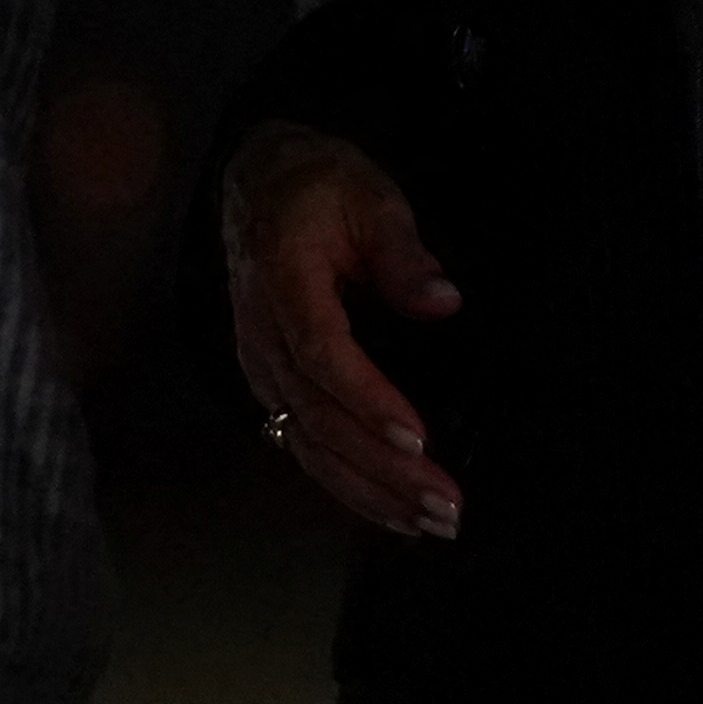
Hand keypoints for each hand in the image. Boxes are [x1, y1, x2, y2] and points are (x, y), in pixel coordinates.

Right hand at [220, 122, 463, 535]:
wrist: (258, 182)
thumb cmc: (319, 187)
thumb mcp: (370, 198)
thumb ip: (403, 252)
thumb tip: (443, 302)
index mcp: (283, 277)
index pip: (321, 352)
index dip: (366, 401)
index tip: (417, 438)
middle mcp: (261, 330)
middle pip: (315, 413)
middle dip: (380, 468)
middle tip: (443, 505)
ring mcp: (258, 361)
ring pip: (304, 440)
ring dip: (365, 489)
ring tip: (425, 521)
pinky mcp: (267, 381)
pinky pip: (298, 440)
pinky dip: (343, 482)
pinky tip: (387, 509)